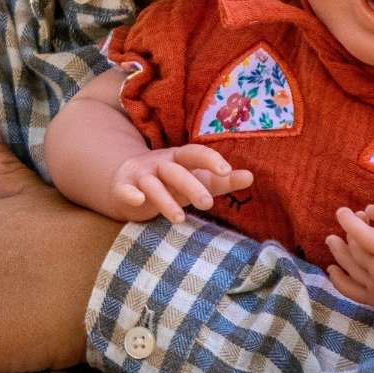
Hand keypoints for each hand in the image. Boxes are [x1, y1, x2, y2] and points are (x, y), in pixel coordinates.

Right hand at [109, 145, 253, 224]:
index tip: (226, 171)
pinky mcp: (123, 187)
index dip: (210, 159)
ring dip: (165, 200)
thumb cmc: (170, 182)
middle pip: (175, 171)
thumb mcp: (195, 180)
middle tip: (208, 204)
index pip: (195, 153)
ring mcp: (141, 175)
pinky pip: (125, 189)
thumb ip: (221, 180)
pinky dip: (130, 194)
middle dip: (191, 186)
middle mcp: (160, 163)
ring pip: (153, 184)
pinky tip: (137, 200)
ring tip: (180, 219)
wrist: (127, 182)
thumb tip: (251, 177)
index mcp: (180, 158)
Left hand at [326, 201, 373, 318]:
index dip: (347, 219)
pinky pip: (350, 292)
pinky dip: (337, 280)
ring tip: (332, 240)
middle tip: (360, 221)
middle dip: (352, 232)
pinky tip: (331, 269)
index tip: (343, 211)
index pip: (358, 232)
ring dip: (338, 252)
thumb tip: (367, 212)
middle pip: (354, 248)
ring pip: (349, 267)